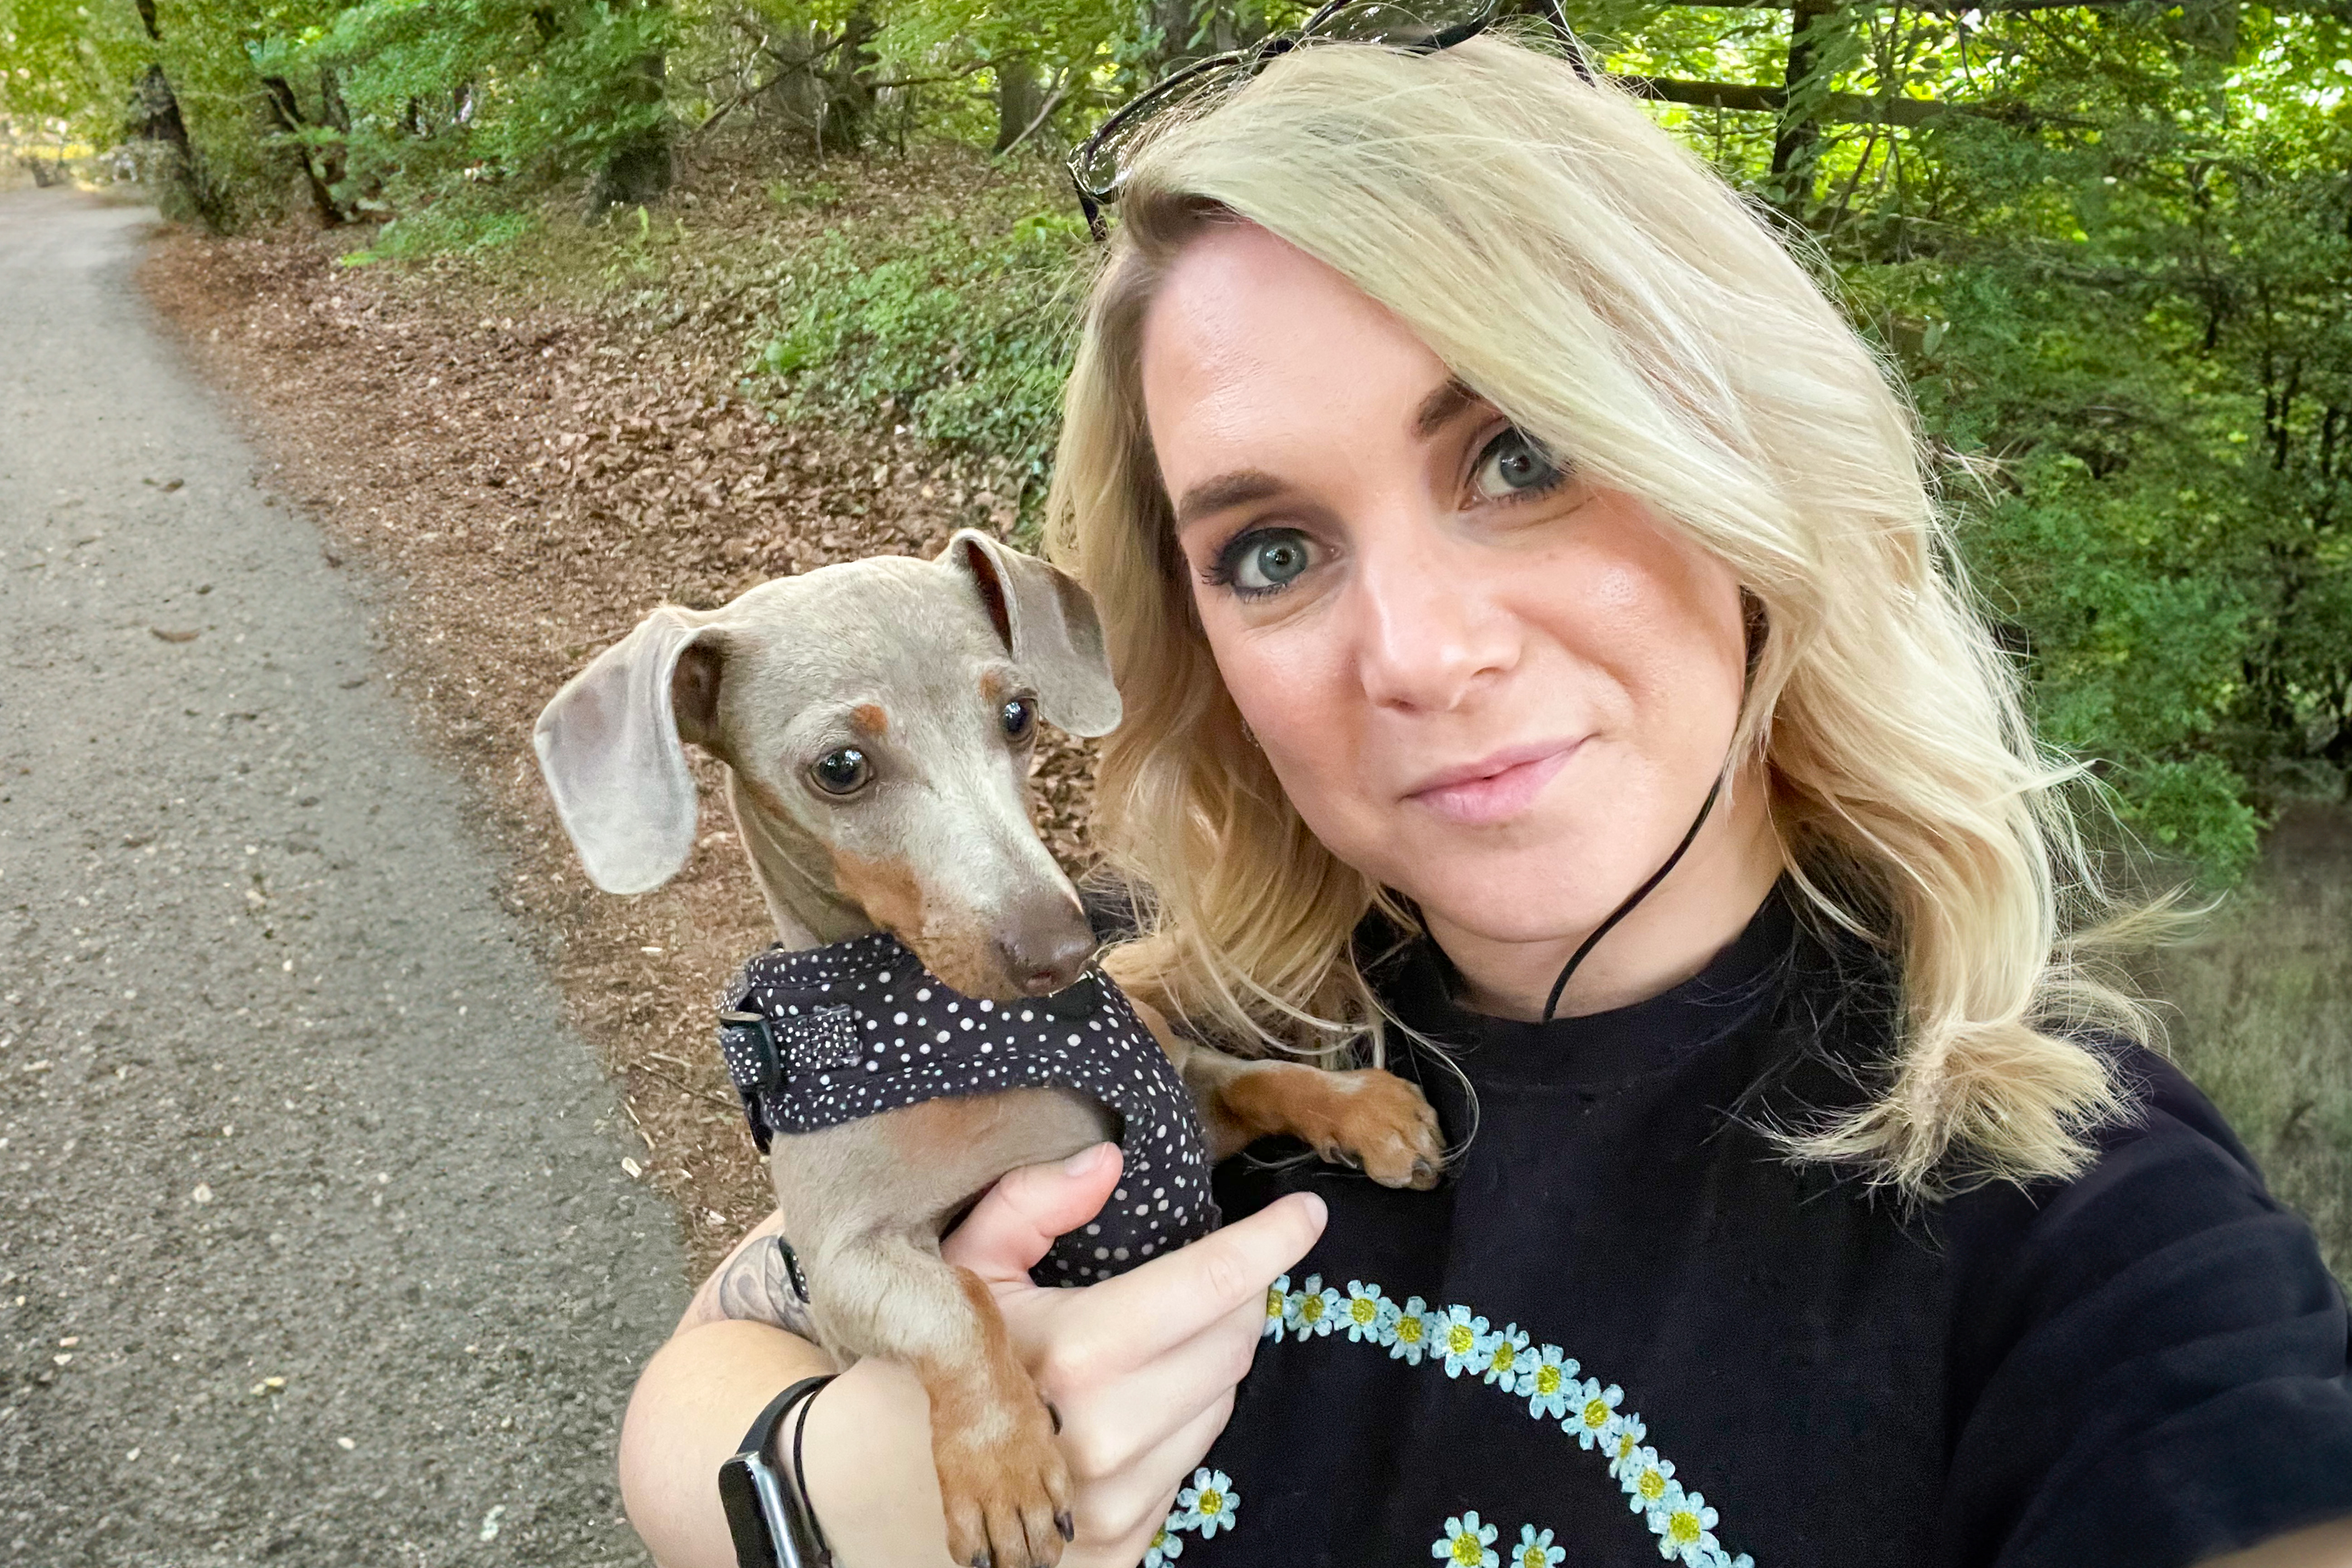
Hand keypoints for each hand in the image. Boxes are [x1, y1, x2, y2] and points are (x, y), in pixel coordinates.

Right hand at [942, 1143, 1325, 1561]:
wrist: (883, 1484)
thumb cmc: (934, 1359)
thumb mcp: (967, 1265)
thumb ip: (1034, 1202)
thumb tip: (1111, 1162)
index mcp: (1072, 1355)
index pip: (1212, 1287)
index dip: (1271, 1242)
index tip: (1308, 1214)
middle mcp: (1103, 1437)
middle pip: (1233, 1344)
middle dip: (1233, 1299)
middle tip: (1200, 1281)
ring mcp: (1115, 1505)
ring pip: (1221, 1405)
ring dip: (1207, 1364)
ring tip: (1147, 1348)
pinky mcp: (1120, 1549)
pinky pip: (1191, 1466)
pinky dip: (1178, 1424)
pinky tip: (1131, 1406)